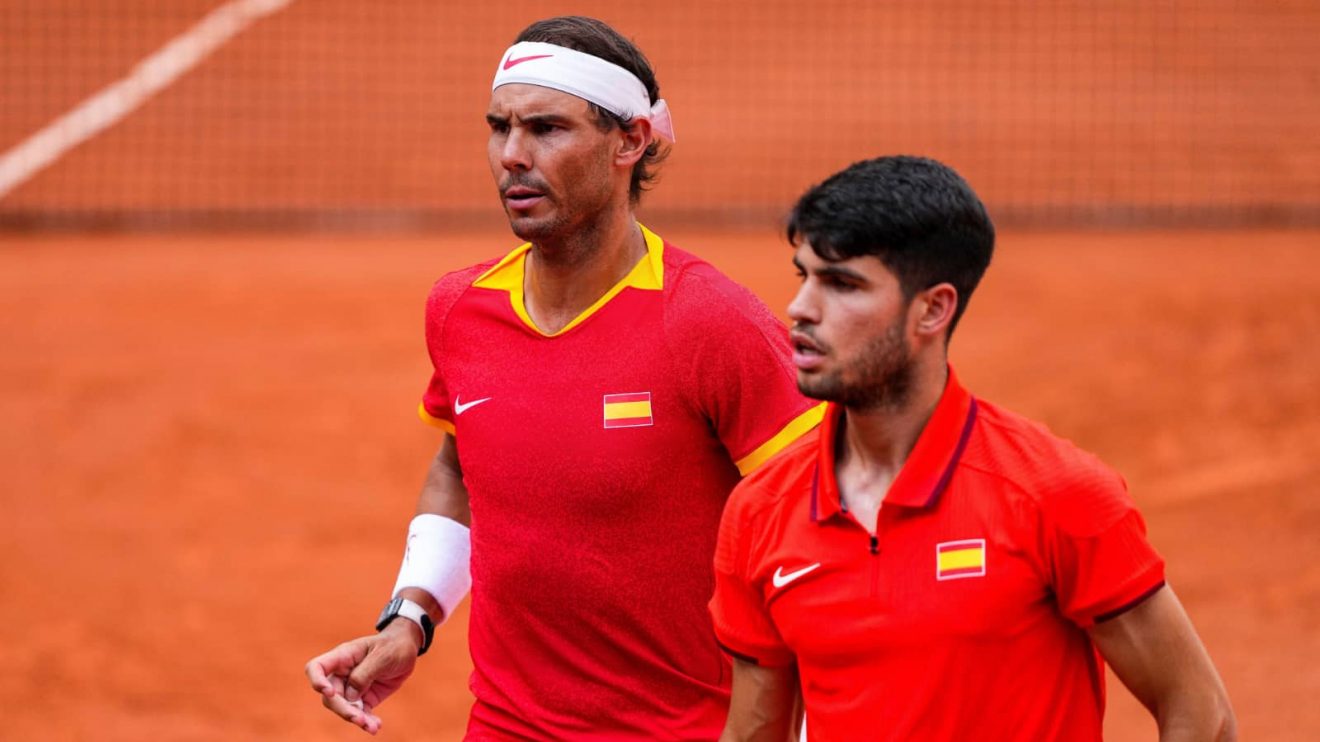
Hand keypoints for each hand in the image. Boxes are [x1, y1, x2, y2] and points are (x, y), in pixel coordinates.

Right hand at [305, 621, 422, 734]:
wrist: (407, 649)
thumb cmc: (393, 646)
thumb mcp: (382, 656)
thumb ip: (364, 674)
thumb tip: (350, 697)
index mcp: (343, 657)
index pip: (316, 668)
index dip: (317, 681)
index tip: (329, 692)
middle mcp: (343, 673)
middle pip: (330, 696)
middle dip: (343, 709)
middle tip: (360, 719)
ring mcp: (352, 687)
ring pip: (344, 708)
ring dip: (355, 719)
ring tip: (372, 727)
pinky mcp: (364, 698)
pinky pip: (360, 713)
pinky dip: (366, 722)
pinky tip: (376, 726)